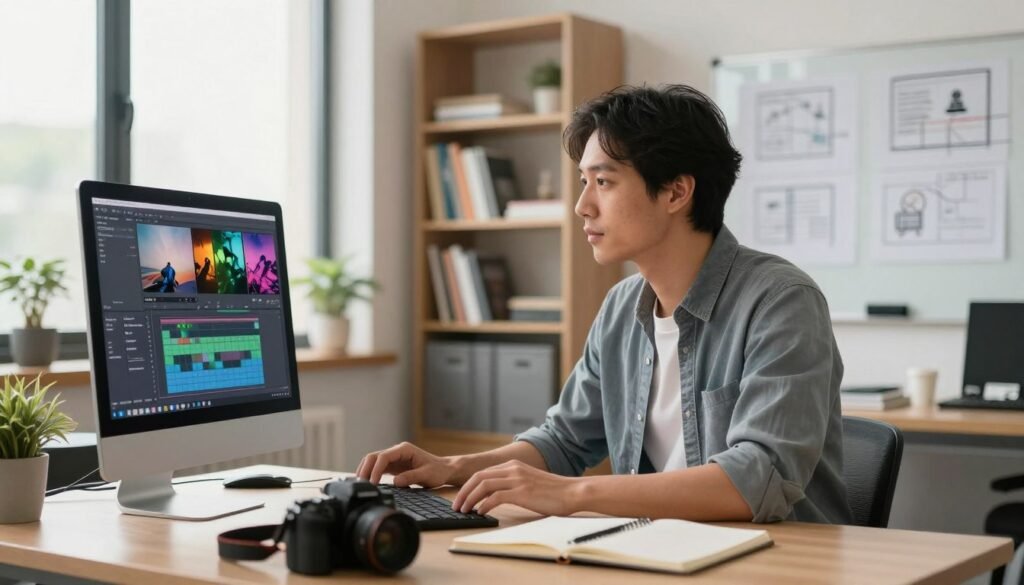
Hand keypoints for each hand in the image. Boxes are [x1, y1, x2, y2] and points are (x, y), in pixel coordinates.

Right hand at [355, 442, 456, 487]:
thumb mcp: (427, 475)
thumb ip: (412, 477)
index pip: (383, 456)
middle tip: (362, 485)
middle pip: (373, 457)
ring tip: (361, 486)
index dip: (375, 469)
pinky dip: (370, 475)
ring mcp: (394, 458)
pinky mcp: (393, 466)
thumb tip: (395, 482)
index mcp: (404, 450)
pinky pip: (377, 468)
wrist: (444, 470)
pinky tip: (367, 484)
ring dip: (366, 472)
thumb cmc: (438, 471)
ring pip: (373, 462)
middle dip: (365, 469)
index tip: (372, 483)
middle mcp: (397, 451)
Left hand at [452, 460, 582, 516]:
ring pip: (483, 486)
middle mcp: (513, 469)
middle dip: (464, 492)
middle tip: (456, 505)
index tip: (461, 498)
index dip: (468, 486)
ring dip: (470, 499)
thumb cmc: (553, 492)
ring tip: (464, 511)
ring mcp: (517, 479)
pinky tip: (480, 513)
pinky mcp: (522, 492)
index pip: (483, 473)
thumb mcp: (529, 482)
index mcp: (513, 465)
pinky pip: (495, 497)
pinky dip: (484, 505)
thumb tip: (495, 496)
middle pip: (478, 477)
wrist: (572, 492)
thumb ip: (513, 484)